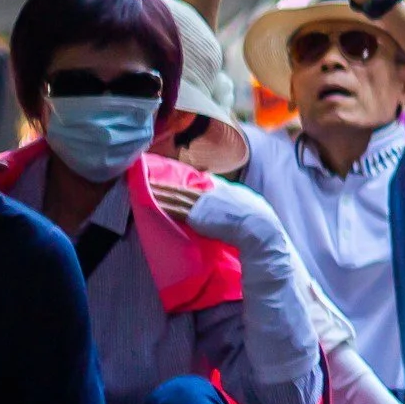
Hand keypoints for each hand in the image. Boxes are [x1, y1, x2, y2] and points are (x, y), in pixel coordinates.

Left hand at [157, 174, 277, 250]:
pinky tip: (149, 199)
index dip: (190, 180)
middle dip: (167, 182)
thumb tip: (244, 204)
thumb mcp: (252, 206)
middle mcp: (212, 193)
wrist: (258, 228)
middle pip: (185, 186)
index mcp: (226, 190)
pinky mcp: (195, 216)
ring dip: (158, 190)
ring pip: (175, 195)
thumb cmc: (260, 222)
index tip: (179, 179)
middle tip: (151, 175)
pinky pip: (173, 207)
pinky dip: (160, 202)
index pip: (204, 182)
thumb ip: (243, 203)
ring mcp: (203, 203)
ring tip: (144, 185)